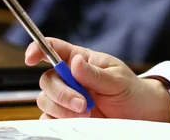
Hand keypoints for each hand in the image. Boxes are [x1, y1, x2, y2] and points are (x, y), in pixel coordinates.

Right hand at [27, 37, 169, 121]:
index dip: (37, 49)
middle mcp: (68, 77)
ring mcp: (64, 97)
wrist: (138, 113)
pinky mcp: (64, 115)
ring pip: (45, 100)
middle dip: (62, 93)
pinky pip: (48, 118)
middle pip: (47, 80)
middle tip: (84, 104)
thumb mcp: (117, 79)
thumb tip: (75, 61)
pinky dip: (59, 120)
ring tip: (88, 113)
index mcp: (80, 59)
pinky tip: (77, 120)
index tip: (31, 58)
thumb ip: (94, 73)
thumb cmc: (128, 89)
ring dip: (63, 109)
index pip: (53, 48)